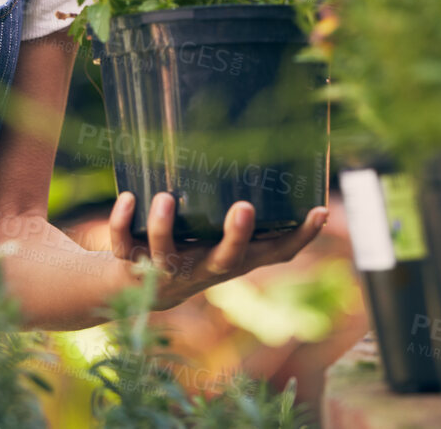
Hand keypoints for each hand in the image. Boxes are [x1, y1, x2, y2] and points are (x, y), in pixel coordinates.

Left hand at [103, 190, 327, 309]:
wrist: (133, 288)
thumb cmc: (187, 247)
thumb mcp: (216, 235)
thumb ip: (239, 211)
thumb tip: (268, 152)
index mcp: (231, 259)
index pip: (275, 254)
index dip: (300, 238)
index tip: (318, 211)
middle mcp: (203, 269)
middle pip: (226, 261)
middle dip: (236, 237)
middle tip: (244, 207)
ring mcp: (166, 272)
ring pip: (166, 255)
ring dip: (164, 227)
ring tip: (165, 197)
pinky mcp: (131, 268)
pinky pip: (124, 248)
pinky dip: (122, 223)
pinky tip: (128, 196)